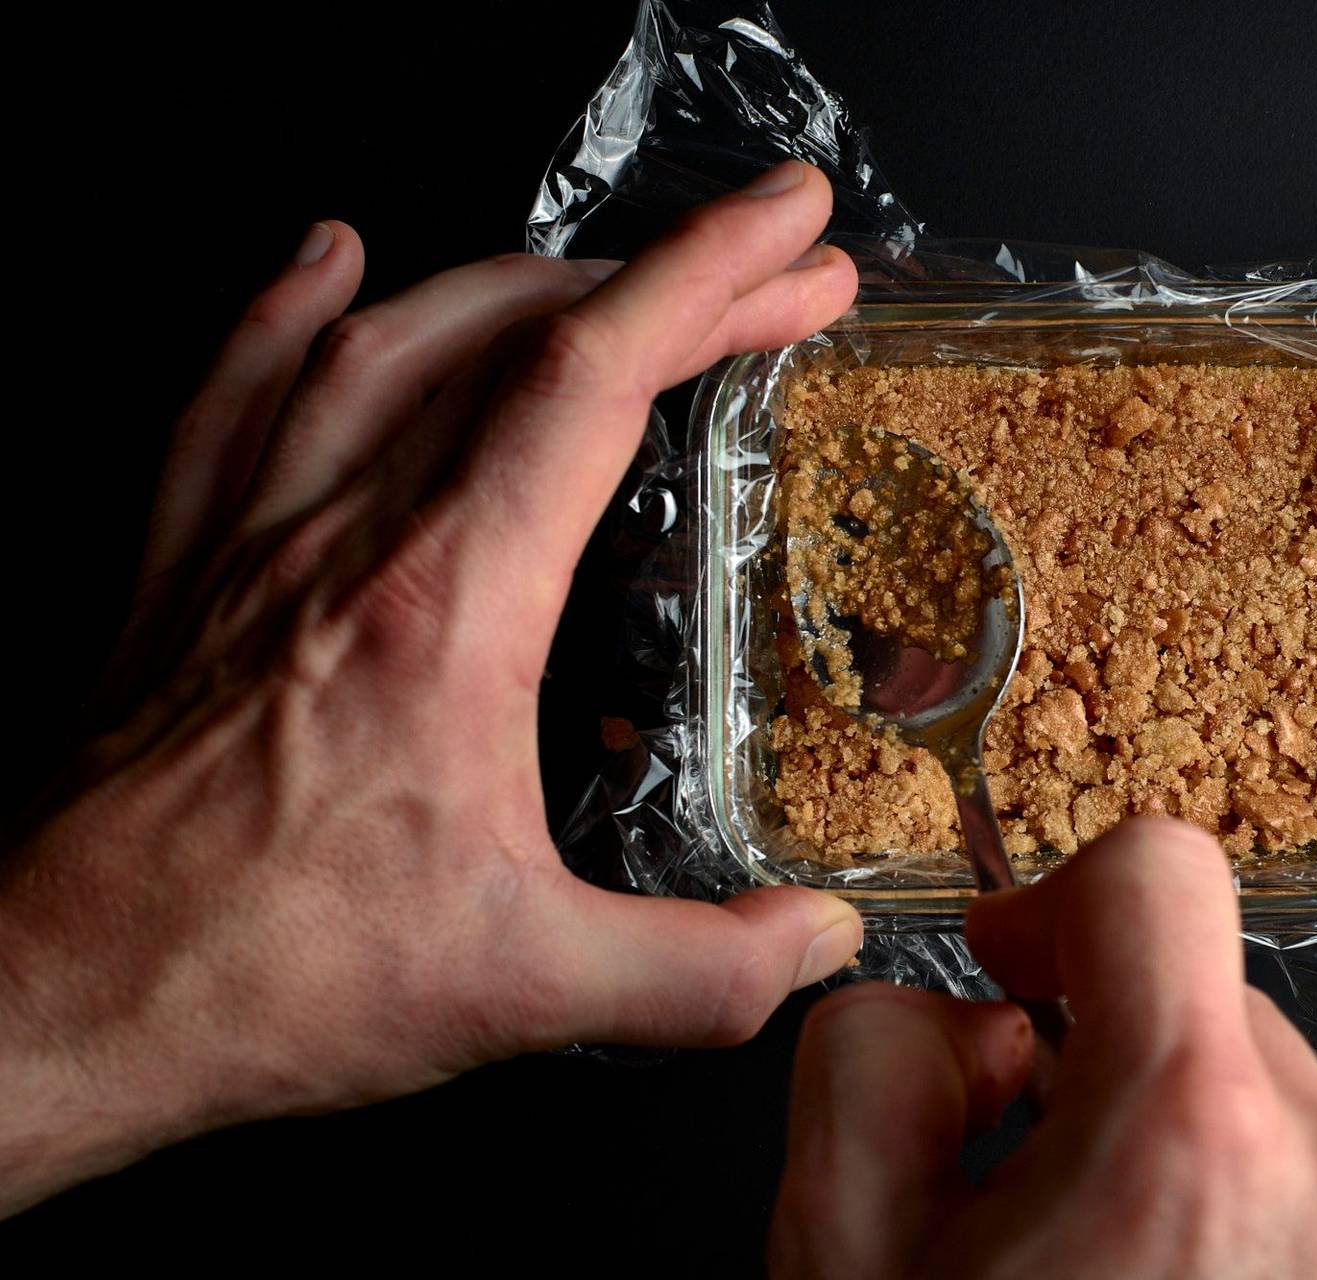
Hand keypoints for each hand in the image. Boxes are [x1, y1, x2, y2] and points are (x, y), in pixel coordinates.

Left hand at [0, 161, 860, 1214]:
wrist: (62, 999)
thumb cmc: (262, 972)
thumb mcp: (521, 989)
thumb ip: (699, 973)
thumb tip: (817, 942)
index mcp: (446, 605)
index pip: (594, 379)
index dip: (711, 280)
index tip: (793, 232)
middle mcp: (346, 534)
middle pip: (517, 331)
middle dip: (665, 273)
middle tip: (766, 270)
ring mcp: (253, 535)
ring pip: (391, 336)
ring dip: (521, 280)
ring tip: (610, 275)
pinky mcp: (187, 567)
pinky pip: (235, 390)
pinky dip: (289, 307)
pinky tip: (327, 260)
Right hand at [770, 818, 1316, 1278]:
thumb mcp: (838, 1252)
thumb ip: (872, 1059)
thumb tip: (959, 1018)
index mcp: (1187, 1132)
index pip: (1162, 870)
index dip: (1061, 898)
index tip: (1017, 974)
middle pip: (1210, 1004)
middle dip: (1110, 1056)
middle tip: (1026, 1188)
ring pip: (1272, 1112)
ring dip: (1183, 1154)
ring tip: (1104, 1276)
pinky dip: (1253, 1230)